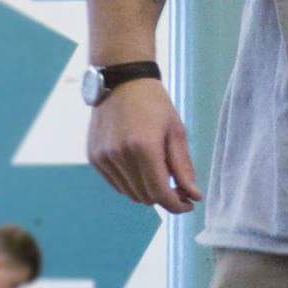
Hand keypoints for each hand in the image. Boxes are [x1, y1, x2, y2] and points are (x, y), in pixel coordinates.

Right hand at [88, 79, 200, 213]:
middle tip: (179, 188)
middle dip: (165, 198)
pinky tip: (141, 168)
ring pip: (130, 193)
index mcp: (144, 147)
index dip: (177, 205)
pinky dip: (131, 183)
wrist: (121, 82)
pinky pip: (116, 184)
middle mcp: (119, 155)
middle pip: (145, 197)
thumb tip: (193, 196)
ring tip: (160, 175)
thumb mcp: (176, 132)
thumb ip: (183, 166)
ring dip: (148, 191)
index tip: (189, 204)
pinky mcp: (94, 157)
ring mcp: (103, 157)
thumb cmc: (154, 104)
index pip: (160, 193)